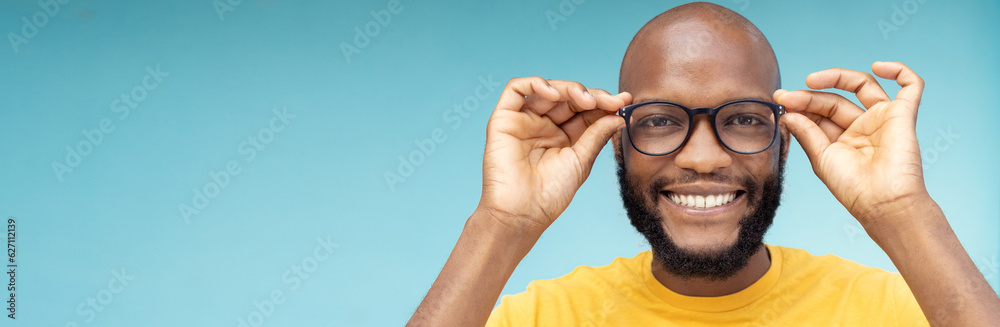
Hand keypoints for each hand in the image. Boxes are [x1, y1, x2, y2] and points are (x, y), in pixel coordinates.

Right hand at [478, 77, 630, 233]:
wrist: (522, 212)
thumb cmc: (550, 194)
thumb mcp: (581, 161)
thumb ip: (596, 134)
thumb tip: (618, 115)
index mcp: (561, 137)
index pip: (583, 111)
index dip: (603, 103)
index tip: (624, 101)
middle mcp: (542, 125)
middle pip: (568, 98)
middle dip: (592, 96)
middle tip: (611, 101)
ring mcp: (523, 121)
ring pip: (547, 90)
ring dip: (569, 89)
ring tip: (587, 100)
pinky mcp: (503, 119)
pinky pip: (516, 89)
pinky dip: (536, 84)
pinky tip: (555, 93)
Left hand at [774, 62, 927, 226]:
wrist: (882, 201)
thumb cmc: (852, 186)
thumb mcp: (821, 157)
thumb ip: (806, 132)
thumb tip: (788, 113)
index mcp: (843, 140)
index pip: (820, 113)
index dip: (801, 105)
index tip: (780, 101)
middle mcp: (863, 127)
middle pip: (835, 100)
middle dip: (809, 96)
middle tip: (787, 97)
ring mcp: (883, 119)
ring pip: (862, 86)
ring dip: (837, 77)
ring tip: (811, 81)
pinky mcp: (904, 115)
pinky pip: (911, 86)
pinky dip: (899, 71)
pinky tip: (879, 66)